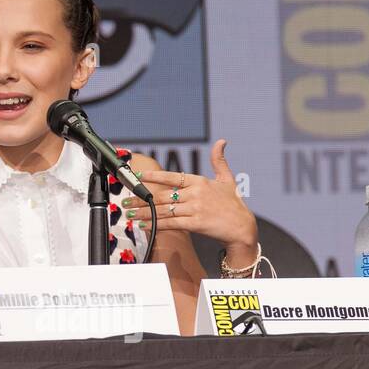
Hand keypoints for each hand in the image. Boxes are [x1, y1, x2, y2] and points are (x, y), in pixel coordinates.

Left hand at [121, 139, 257, 249]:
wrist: (243, 228)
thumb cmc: (233, 204)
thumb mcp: (227, 179)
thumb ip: (219, 161)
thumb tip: (222, 141)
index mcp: (200, 182)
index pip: (172, 176)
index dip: (153, 176)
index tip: (138, 177)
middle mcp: (196, 194)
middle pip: (162, 196)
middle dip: (141, 199)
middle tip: (126, 201)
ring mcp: (195, 209)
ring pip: (163, 210)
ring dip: (144, 212)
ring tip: (130, 213)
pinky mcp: (196, 224)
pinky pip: (171, 224)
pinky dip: (155, 225)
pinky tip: (143, 225)